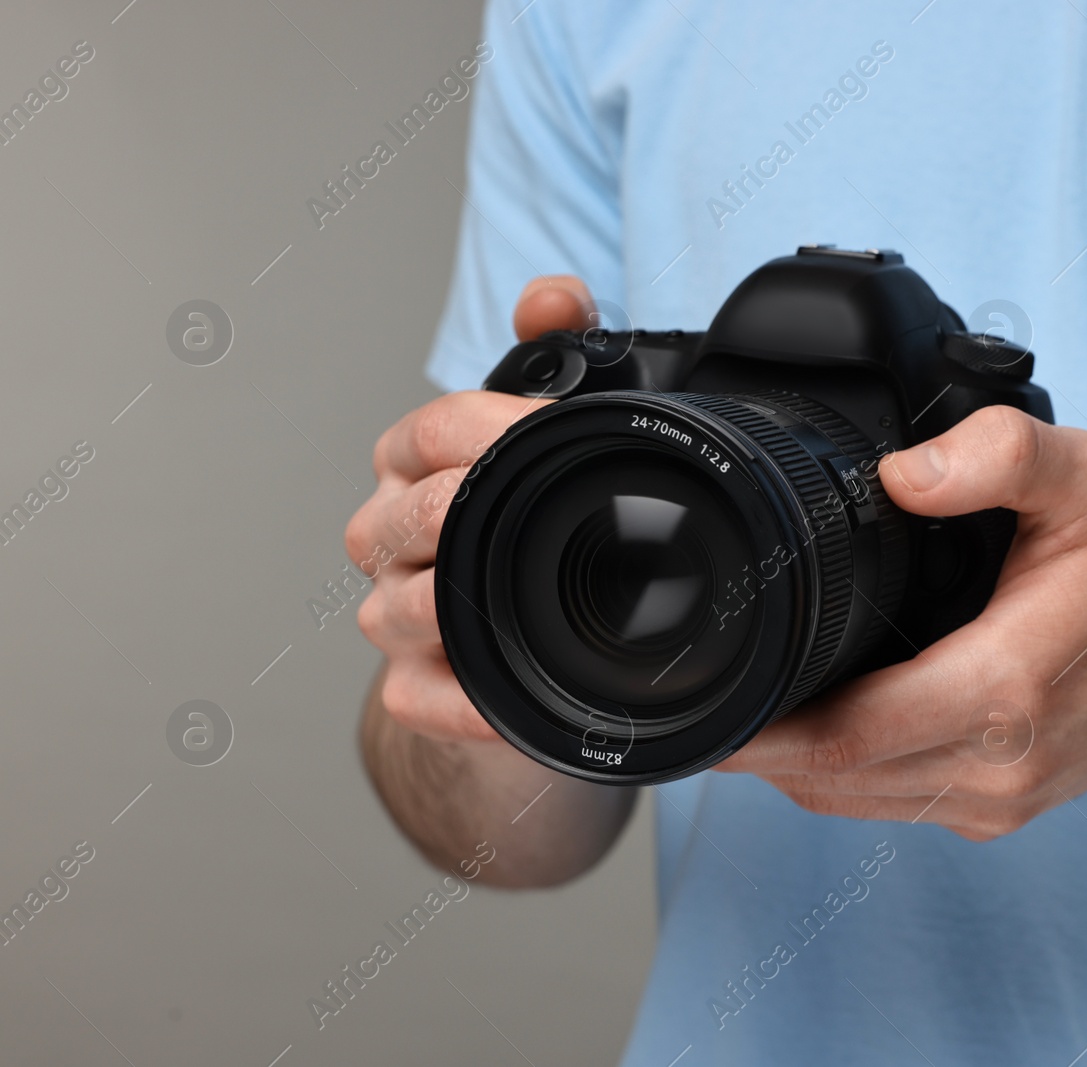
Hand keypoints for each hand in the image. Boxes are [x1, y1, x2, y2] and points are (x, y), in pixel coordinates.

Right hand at [347, 275, 594, 740]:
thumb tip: (552, 294)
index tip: (561, 434)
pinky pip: (420, 699)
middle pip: (409, 517)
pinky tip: (520, 687)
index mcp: (412, 464)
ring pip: (402, 608)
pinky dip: (469, 700)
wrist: (528, 635)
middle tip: (557, 512)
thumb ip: (556, 344)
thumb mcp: (547, 428)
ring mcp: (393, 615)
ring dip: (468, 602)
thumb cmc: (535, 517)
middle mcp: (386, 536)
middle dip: (480, 510)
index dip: (496, 428)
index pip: (429, 431)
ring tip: (532, 591)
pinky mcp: (413, 690)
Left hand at [716, 406, 1086, 840]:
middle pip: (829, 776)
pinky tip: (814, 724)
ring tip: (736, 709)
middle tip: (690, 697)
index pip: (843, 735)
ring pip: (851, 798)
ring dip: (787, 762)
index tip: (696, 703)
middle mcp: (997, 768)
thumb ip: (1000, 455)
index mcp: (1004, 693)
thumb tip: (900, 474)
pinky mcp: (999, 812)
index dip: (757, 730)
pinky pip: (888, 802)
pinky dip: (836, 771)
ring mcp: (998, 802)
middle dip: (751, 745)